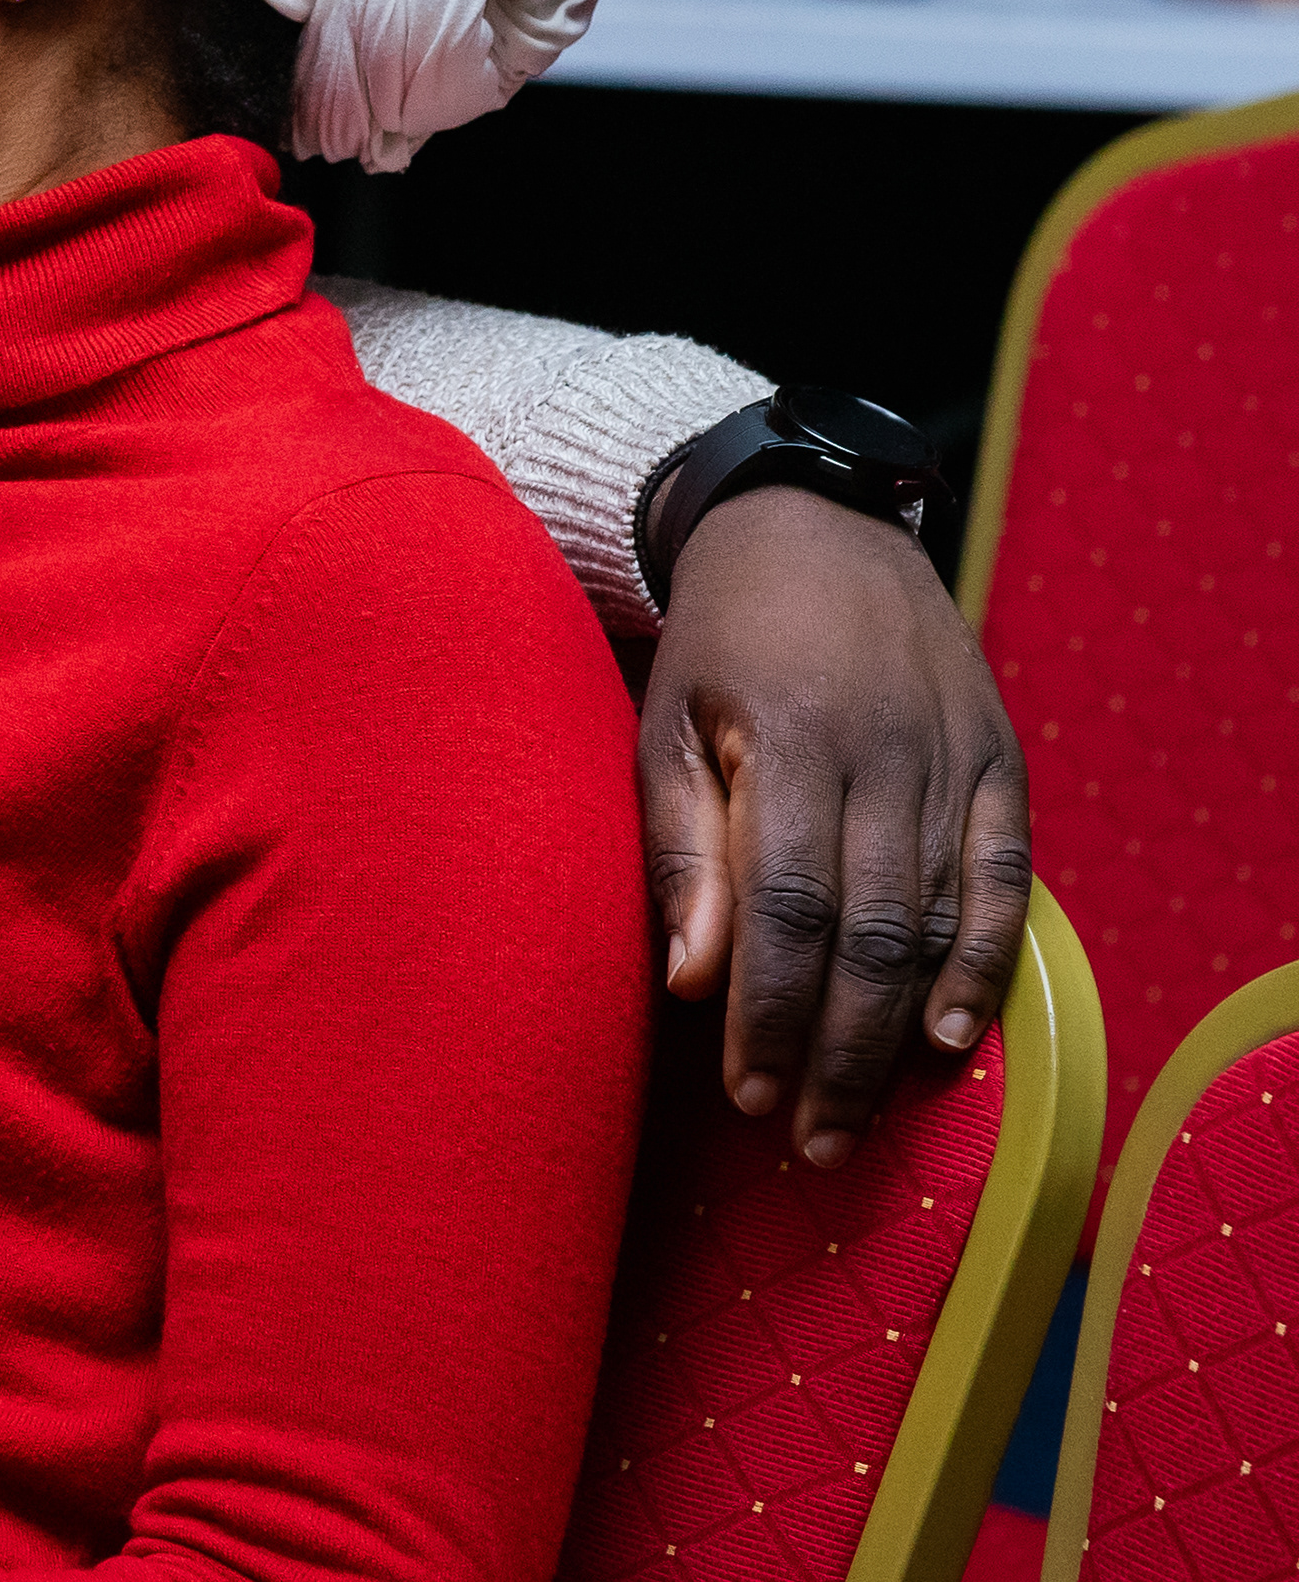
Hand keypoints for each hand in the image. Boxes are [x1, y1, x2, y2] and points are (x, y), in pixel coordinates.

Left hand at [639, 485, 1030, 1165]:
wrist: (810, 524)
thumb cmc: (717, 640)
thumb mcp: (663, 720)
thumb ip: (680, 847)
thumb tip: (690, 980)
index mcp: (791, 738)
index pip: (786, 908)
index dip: (770, 1013)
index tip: (747, 1093)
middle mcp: (885, 751)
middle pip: (868, 934)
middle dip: (835, 1052)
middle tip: (807, 1140)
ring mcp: (952, 755)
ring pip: (933, 920)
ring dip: (897, 1032)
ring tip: (858, 1116)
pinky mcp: (1000, 758)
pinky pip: (1002, 880)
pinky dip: (980, 963)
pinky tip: (948, 1037)